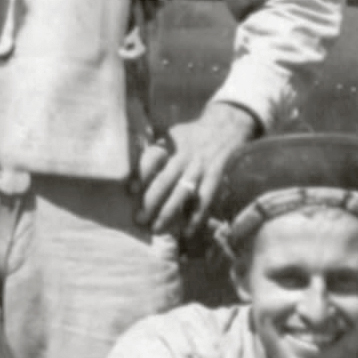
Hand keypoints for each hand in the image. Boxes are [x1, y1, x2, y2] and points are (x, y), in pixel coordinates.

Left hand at [135, 103, 260, 240]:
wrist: (227, 125)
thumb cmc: (193, 134)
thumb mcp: (172, 134)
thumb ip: (155, 148)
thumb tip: (130, 161)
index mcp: (171, 145)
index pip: (153, 158)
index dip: (141, 174)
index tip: (131, 190)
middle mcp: (185, 156)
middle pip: (166, 180)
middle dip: (151, 201)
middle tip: (139, 219)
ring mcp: (201, 168)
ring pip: (183, 193)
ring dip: (169, 212)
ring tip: (157, 228)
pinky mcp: (216, 177)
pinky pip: (206, 200)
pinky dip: (197, 217)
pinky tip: (188, 232)